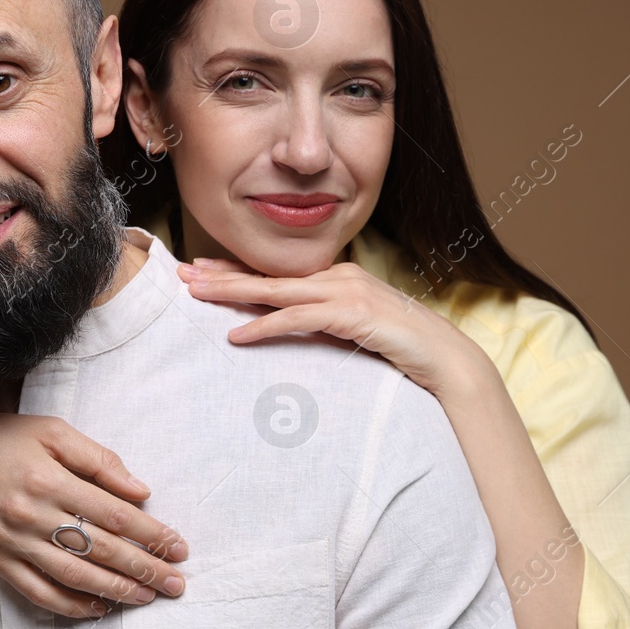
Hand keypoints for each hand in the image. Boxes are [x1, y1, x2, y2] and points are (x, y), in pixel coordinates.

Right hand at [0, 408, 188, 618]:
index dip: (151, 534)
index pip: (114, 514)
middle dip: (144, 569)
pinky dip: (70, 605)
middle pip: (101, 550)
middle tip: (176, 584)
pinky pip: (37, 592)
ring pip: (74, 576)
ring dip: (115, 591)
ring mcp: (13, 542)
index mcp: (50, 478)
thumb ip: (98, 459)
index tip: (178, 547)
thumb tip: (141, 491)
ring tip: (146, 598)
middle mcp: (32, 514)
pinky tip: (97, 609)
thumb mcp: (50, 431)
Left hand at [177, 256, 493, 400]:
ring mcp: (345, 292)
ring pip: (276, 290)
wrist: (445, 358)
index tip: (202, 270)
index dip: (238, 270)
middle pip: (269, 274)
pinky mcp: (351, 314)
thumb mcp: (354, 329)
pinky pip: (297, 319)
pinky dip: (265, 325)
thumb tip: (286, 326)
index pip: (277, 273)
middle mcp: (338, 276)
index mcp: (337, 276)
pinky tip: (238, 334)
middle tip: (184, 273)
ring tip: (197, 295)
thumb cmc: (401, 347)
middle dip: (223, 273)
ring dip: (233, 292)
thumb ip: (322, 322)